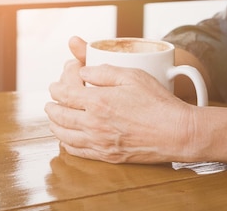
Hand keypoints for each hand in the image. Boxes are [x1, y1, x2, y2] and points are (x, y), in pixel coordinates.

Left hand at [45, 36, 198, 163]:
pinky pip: (76, 151)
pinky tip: (67, 138)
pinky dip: (66, 143)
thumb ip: (104, 71)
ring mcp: (99, 142)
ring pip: (64, 135)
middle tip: (51, 100)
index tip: (57, 82)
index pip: (65, 93)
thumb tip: (83, 72)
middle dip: (52, 105)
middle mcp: (93, 124)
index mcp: (97, 101)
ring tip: (54, 117)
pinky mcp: (107, 156)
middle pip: (59, 115)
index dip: (57, 86)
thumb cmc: (158, 102)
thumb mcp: (133, 76)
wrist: (175, 132)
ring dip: (55, 124)